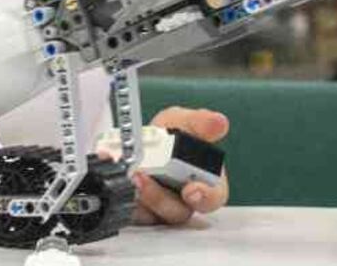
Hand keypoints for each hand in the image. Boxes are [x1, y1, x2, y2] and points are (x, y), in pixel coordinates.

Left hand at [131, 107, 229, 225]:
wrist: (141, 139)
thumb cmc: (171, 136)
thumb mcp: (185, 122)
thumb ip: (201, 124)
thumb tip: (219, 122)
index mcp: (204, 182)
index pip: (212, 198)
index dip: (205, 197)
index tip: (192, 190)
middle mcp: (182, 201)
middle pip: (177, 211)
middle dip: (159, 196)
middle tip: (145, 177)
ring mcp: (159, 209)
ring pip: (152, 214)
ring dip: (139, 195)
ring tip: (130, 174)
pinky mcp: (136, 211)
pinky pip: (129, 211)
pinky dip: (122, 194)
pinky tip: (117, 176)